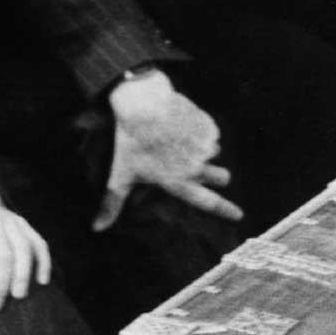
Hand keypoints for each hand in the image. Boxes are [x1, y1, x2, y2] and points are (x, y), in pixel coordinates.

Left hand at [96, 71, 243, 230]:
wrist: (144, 105)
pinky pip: (210, 133)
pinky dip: (199, 131)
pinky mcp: (209, 127)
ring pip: (213, 152)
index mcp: (178, 181)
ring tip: (178, 140)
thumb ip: (112, 203)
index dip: (224, 210)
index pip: (207, 202)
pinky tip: (181, 126)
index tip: (239, 215)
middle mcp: (197, 166)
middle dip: (217, 176)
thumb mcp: (120, 175)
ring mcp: (206, 146)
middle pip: (221, 177)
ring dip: (202, 150)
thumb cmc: (130, 143)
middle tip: (201, 167)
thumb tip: (96, 229)